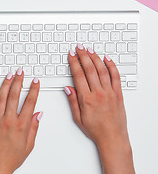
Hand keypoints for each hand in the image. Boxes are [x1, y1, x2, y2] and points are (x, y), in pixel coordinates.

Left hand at [0, 68, 42, 173]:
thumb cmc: (12, 158)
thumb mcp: (29, 145)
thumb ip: (34, 128)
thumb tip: (39, 114)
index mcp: (21, 126)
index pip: (29, 102)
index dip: (33, 90)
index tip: (35, 81)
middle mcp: (8, 121)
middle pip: (14, 96)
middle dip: (18, 81)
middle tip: (21, 72)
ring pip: (1, 98)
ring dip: (5, 84)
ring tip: (9, 75)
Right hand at [65, 44, 134, 173]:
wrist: (112, 138)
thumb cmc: (95, 129)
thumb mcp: (77, 117)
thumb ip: (72, 101)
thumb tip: (68, 88)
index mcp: (86, 98)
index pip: (78, 75)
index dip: (74, 62)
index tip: (71, 55)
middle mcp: (98, 93)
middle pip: (89, 69)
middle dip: (83, 56)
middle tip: (79, 48)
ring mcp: (110, 92)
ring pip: (102, 70)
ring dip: (95, 58)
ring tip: (89, 50)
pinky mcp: (118, 94)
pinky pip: (116, 76)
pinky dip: (112, 66)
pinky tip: (107, 59)